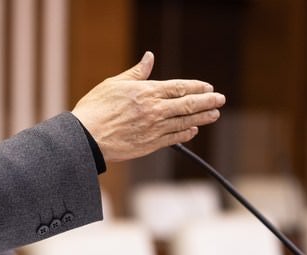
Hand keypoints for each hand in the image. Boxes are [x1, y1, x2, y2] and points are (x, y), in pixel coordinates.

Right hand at [71, 51, 225, 162]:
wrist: (86, 137)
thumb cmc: (96, 108)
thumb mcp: (114, 84)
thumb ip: (136, 73)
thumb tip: (149, 58)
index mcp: (146, 92)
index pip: (178, 88)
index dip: (196, 87)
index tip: (208, 87)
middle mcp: (154, 110)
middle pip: (187, 105)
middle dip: (207, 102)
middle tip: (220, 100)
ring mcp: (153, 128)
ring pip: (184, 122)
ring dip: (201, 118)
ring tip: (214, 114)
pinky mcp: (149, 144)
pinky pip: (173, 138)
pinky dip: (185, 134)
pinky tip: (192, 130)